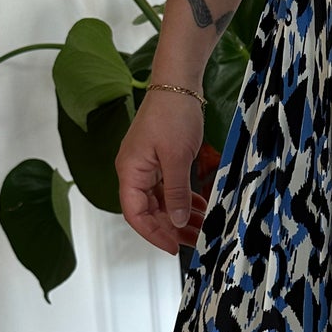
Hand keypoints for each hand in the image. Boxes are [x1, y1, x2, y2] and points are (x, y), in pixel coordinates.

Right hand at [116, 88, 206, 255]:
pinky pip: (168, 188)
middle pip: (148, 211)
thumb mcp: (176, 158)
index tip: (174, 247)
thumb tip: (174, 221)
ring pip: (160, 201)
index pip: (135, 214)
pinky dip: (183, 199)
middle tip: (195, 241)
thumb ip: (175, 192)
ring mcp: (146, 165)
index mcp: (130, 171)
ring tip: (201, 228)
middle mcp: (134, 171)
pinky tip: (199, 207)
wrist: (178, 83)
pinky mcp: (159, 159)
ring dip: (179, 216)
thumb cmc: (173, 113)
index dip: (153, 234)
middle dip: (171, 228)